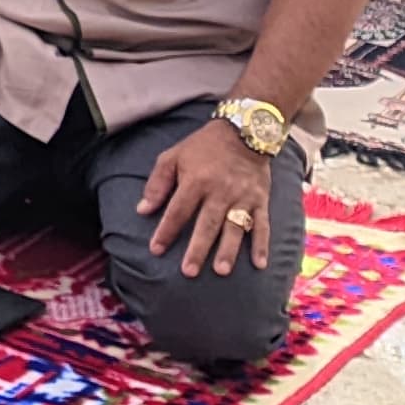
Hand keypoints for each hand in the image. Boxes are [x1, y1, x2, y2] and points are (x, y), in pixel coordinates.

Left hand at [137, 118, 275, 275]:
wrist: (244, 132)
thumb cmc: (203, 147)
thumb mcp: (173, 156)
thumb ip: (157, 184)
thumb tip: (142, 210)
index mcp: (196, 180)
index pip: (178, 210)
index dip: (166, 230)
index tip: (156, 250)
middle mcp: (220, 191)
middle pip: (207, 224)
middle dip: (197, 249)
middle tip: (188, 272)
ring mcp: (243, 197)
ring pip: (234, 228)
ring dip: (228, 251)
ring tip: (221, 271)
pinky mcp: (260, 200)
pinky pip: (262, 225)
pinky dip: (261, 245)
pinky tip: (259, 264)